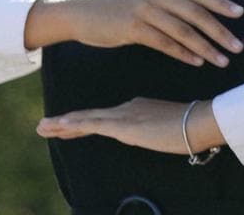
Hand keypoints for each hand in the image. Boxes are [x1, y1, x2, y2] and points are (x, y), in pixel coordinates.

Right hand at [25, 0, 243, 66]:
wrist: (81, 11)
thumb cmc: (120, 3)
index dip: (222, 4)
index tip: (241, 15)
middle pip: (197, 14)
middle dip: (220, 32)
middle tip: (238, 47)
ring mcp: (145, 9)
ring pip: (183, 31)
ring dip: (206, 47)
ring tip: (222, 60)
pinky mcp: (132, 27)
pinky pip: (164, 42)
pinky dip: (183, 53)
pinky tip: (197, 62)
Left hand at [36, 96, 224, 154]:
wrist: (200, 121)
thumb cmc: (194, 125)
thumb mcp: (175, 126)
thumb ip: (163, 128)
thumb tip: (163, 135)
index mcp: (140, 107)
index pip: (106, 117)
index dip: (84, 122)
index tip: (68, 126)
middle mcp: (129, 108)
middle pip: (91, 117)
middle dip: (66, 122)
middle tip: (44, 125)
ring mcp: (125, 116)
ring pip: (86, 120)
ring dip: (62, 125)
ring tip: (43, 128)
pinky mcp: (124, 126)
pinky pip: (93, 125)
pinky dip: (74, 125)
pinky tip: (60, 126)